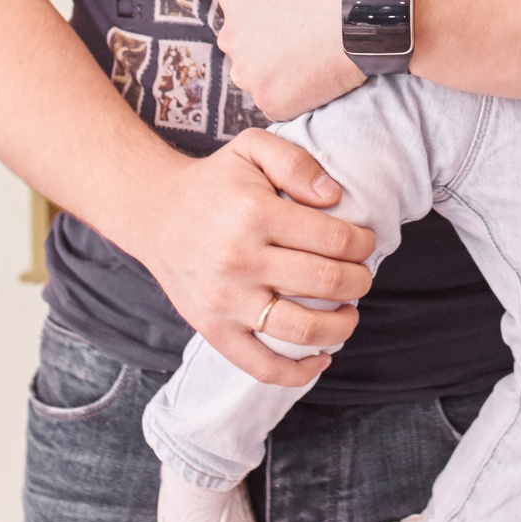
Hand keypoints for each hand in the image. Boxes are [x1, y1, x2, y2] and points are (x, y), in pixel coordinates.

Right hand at [125, 131, 374, 386]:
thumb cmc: (214, 182)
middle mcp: (240, 261)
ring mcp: (226, 301)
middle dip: (360, 280)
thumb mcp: (252, 148)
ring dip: (341, 327)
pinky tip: (321, 358)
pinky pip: (262, 366)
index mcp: (255, 214)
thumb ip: (297, 163)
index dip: (362, 243)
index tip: (365, 242)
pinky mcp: (214, 330)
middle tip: (362, 274)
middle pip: (326, 282)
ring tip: (349, 312)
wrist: (155, 214)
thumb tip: (335, 198)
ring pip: (302, 330)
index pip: (334, 238)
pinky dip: (299, 373)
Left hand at [213, 0, 365, 119]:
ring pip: (261, 76)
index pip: (245, 9)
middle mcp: (231, 35)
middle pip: (247, 44)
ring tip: (316, 59)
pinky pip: (280, 103)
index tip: (300, 12)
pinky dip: (297, 96)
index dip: (275, 12)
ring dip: (281, 72)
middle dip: (270, 44)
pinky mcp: (270, 101)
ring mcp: (249, 72)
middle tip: (308, 38)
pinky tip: (321, 79)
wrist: (368, 6)